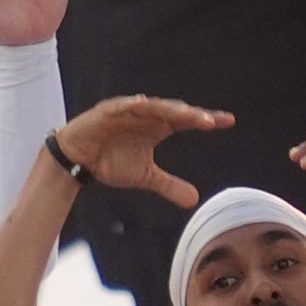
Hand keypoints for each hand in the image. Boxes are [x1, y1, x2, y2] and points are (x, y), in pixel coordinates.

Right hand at [47, 92, 234, 206]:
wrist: (76, 161)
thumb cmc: (111, 162)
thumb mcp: (145, 177)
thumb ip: (169, 185)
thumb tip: (195, 200)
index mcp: (158, 126)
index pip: (187, 121)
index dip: (207, 120)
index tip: (229, 121)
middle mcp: (147, 115)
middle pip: (174, 112)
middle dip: (191, 116)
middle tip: (210, 122)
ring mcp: (127, 111)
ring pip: (153, 107)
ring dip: (168, 109)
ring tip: (185, 114)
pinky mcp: (106, 111)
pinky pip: (121, 106)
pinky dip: (132, 105)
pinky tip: (143, 104)